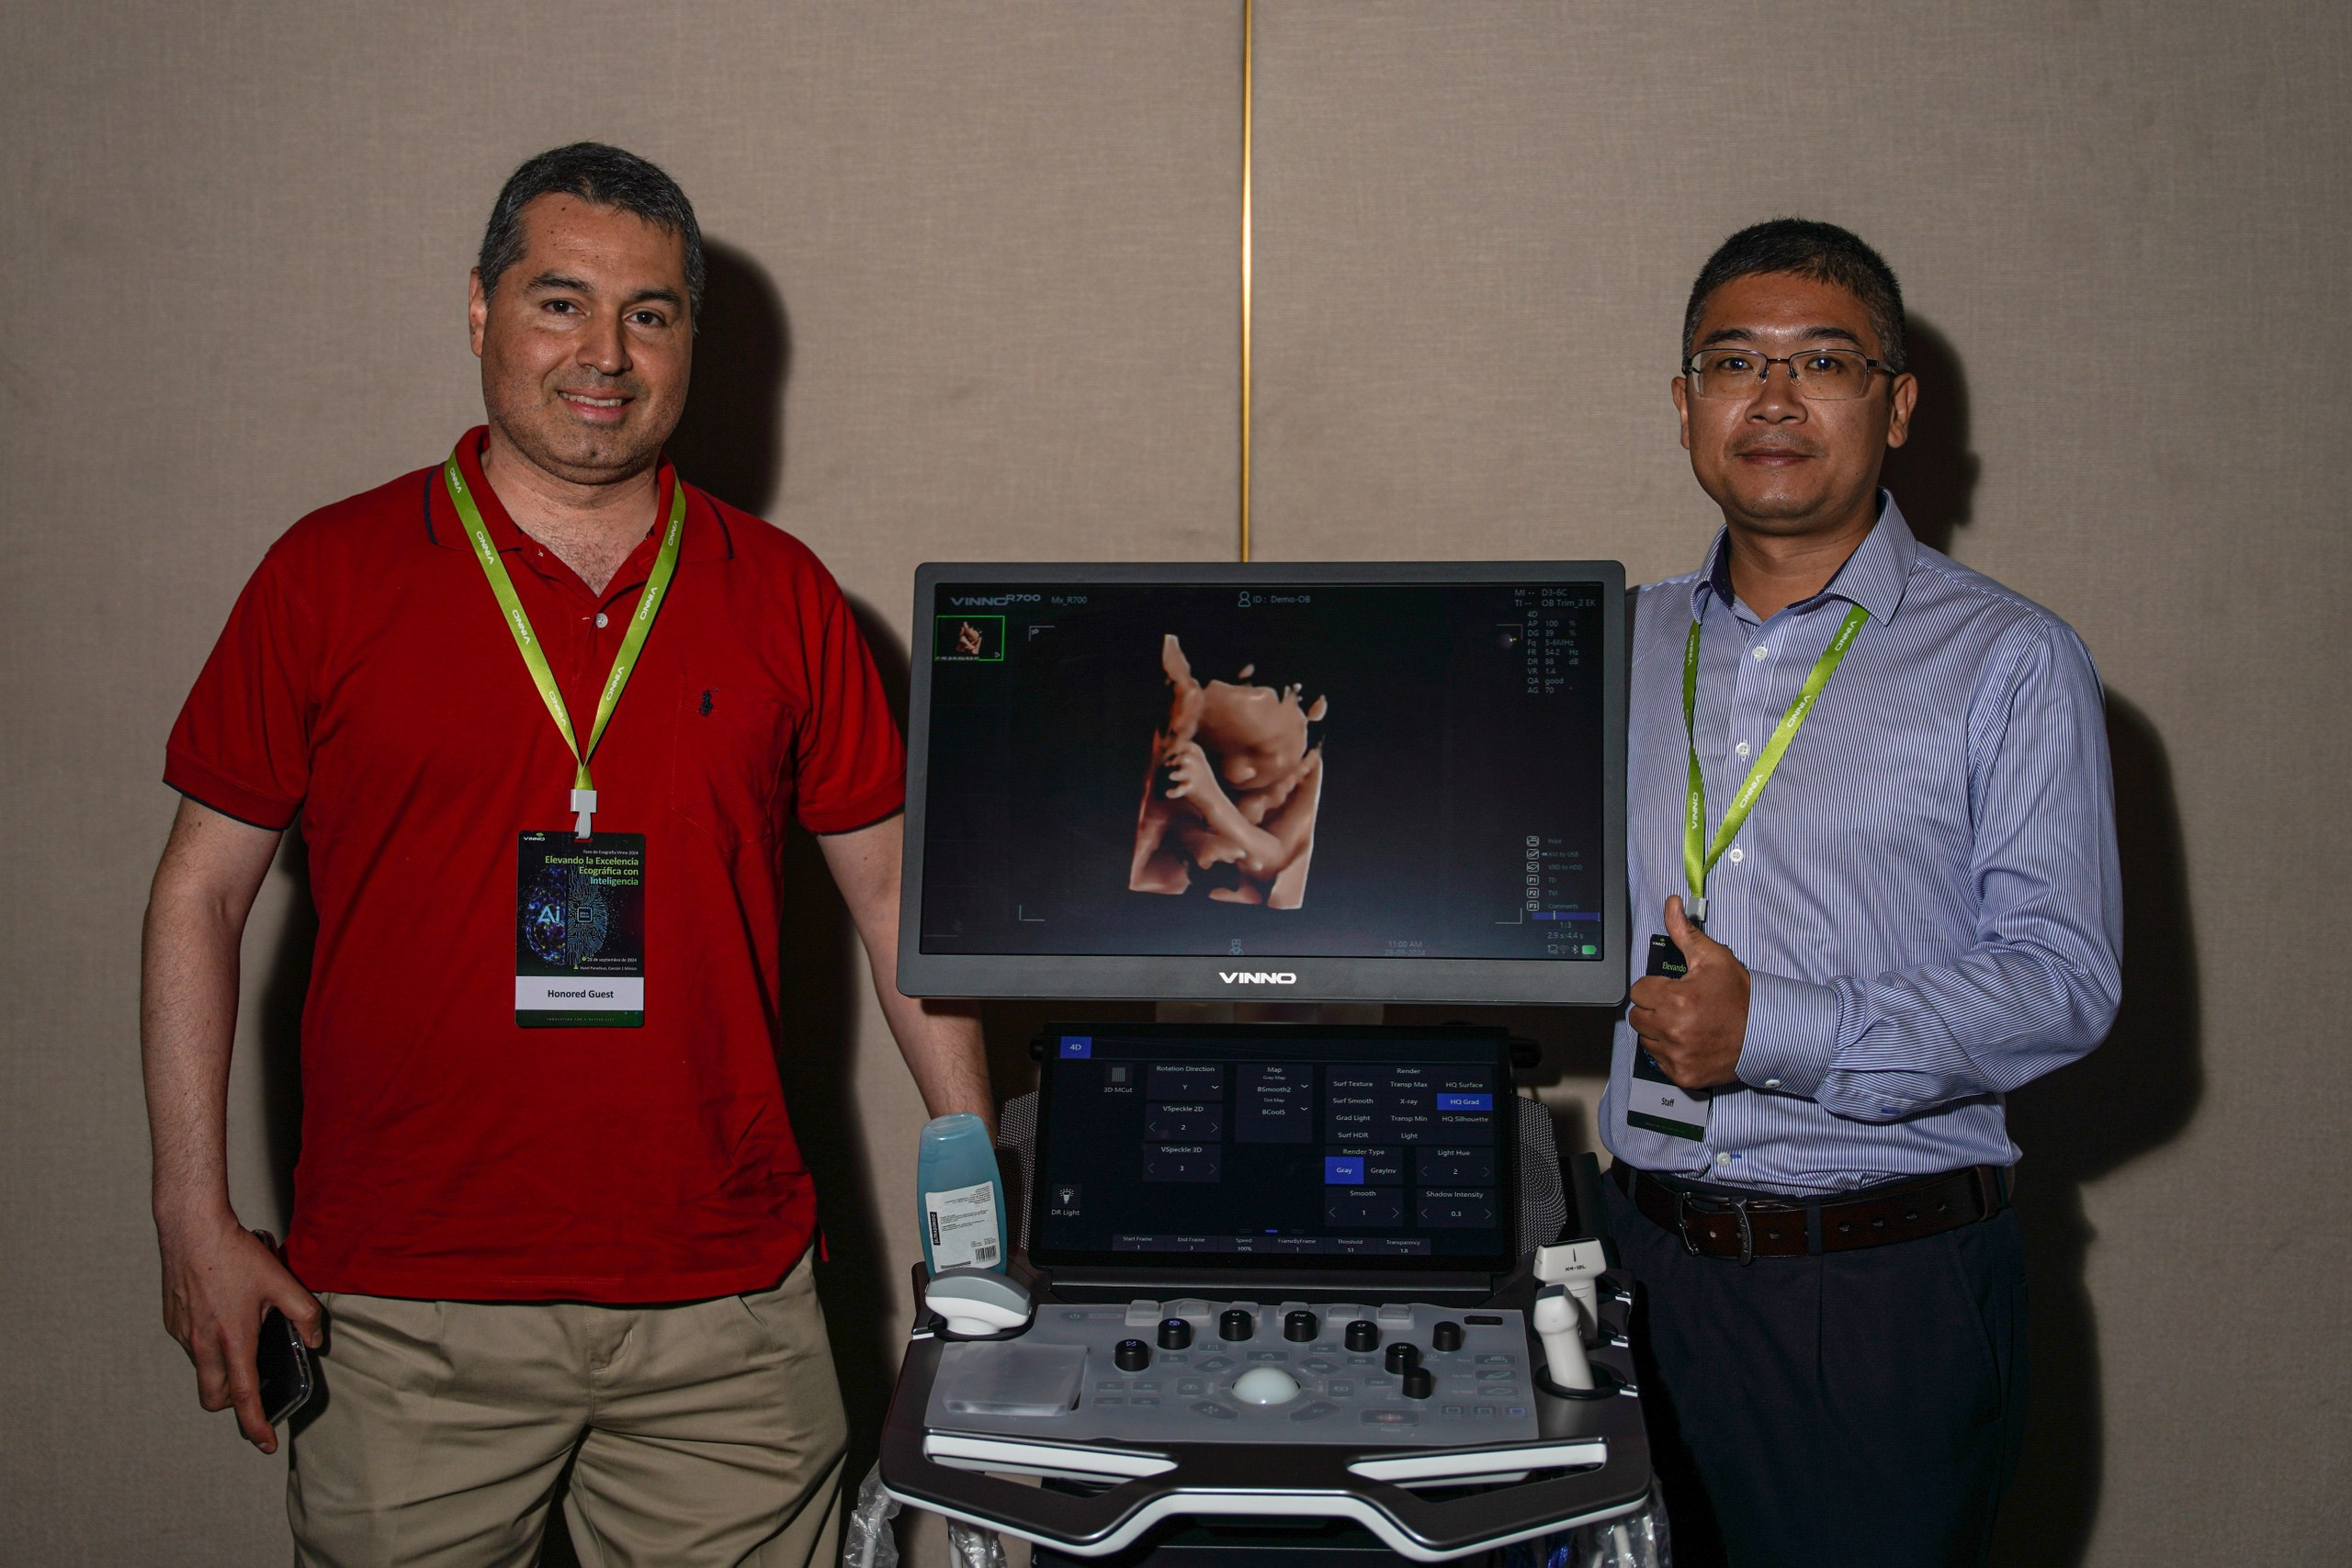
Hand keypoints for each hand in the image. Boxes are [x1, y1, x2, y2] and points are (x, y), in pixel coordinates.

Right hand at [156, 1211, 321, 1453]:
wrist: (192, 1229)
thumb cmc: (236, 1254)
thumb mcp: (282, 1282)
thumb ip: (304, 1315)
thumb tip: (316, 1342)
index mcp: (233, 1340)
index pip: (243, 1397)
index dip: (256, 1425)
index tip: (266, 1444)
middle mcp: (203, 1345)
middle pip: (214, 1397)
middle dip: (233, 1405)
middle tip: (254, 1394)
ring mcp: (183, 1335)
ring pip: (203, 1370)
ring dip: (222, 1368)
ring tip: (244, 1335)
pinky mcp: (173, 1322)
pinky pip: (192, 1346)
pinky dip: (209, 1344)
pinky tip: (225, 1315)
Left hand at [1161, 741, 1233, 818]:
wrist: (1214, 799)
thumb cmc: (1203, 781)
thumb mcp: (1200, 766)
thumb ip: (1186, 759)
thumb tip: (1167, 761)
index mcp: (1200, 759)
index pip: (1190, 746)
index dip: (1179, 746)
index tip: (1173, 752)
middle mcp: (1198, 767)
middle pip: (1186, 757)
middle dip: (1176, 759)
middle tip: (1171, 764)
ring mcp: (1194, 778)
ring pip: (1184, 773)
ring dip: (1176, 775)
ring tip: (1171, 776)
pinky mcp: (1191, 790)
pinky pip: (1180, 791)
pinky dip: (1174, 792)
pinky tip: (1168, 793)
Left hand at [1627, 895, 1750, 1090]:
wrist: (1767, 1033)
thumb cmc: (1739, 996)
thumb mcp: (1714, 958)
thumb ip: (1685, 933)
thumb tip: (1671, 904)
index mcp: (1675, 1000)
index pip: (1638, 991)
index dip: (1654, 987)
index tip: (1671, 989)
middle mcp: (1672, 1031)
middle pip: (1638, 1016)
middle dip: (1653, 1008)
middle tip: (1677, 1005)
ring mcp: (1676, 1056)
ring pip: (1646, 1039)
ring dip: (1658, 1031)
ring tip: (1684, 1023)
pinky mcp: (1682, 1075)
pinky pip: (1659, 1060)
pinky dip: (1669, 1052)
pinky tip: (1689, 1041)